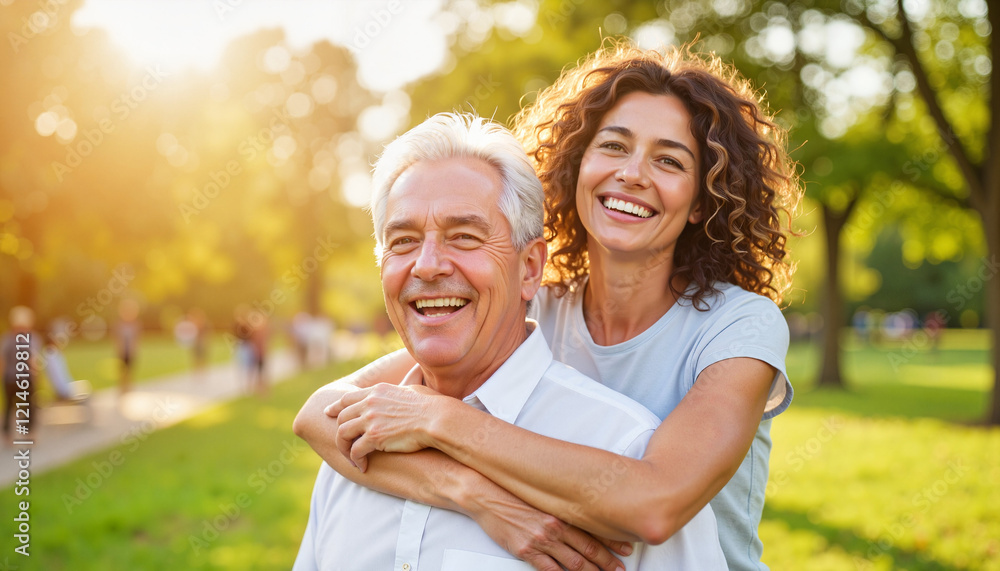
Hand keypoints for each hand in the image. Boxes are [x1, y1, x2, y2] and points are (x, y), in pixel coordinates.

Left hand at [326, 378, 443, 471]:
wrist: (437, 418)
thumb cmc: (432, 405)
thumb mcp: (412, 389)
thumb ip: (401, 389)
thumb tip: (407, 384)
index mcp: (377, 391)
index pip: (347, 398)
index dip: (335, 407)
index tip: (328, 413)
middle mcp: (369, 403)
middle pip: (341, 417)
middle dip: (340, 432)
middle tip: (344, 444)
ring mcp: (370, 419)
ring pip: (342, 434)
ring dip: (345, 448)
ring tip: (352, 458)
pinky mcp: (374, 437)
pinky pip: (355, 450)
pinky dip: (356, 460)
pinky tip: (363, 467)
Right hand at [473, 489, 630, 570]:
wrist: (485, 495)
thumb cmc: (511, 494)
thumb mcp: (541, 497)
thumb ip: (560, 510)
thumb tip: (579, 516)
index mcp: (561, 511)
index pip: (593, 528)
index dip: (612, 541)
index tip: (625, 549)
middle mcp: (555, 526)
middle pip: (588, 549)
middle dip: (607, 562)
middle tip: (619, 570)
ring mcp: (541, 540)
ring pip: (574, 563)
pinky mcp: (526, 550)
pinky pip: (549, 570)